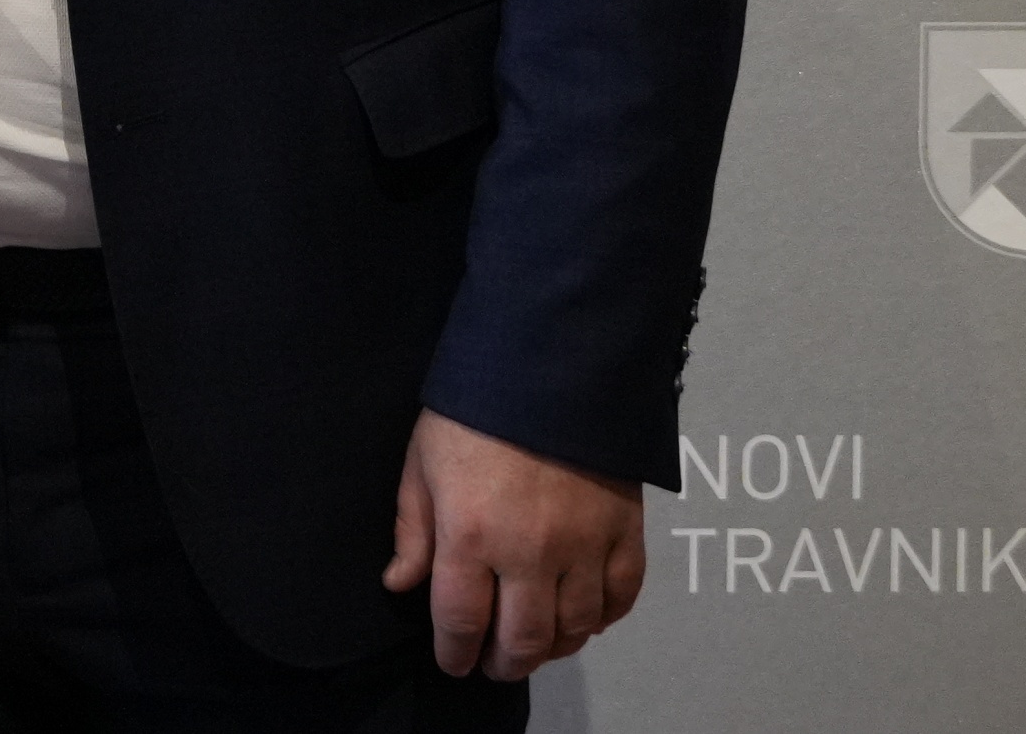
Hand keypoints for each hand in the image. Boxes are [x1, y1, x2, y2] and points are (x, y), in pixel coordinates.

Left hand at [383, 408, 644, 679]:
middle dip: (504, 662)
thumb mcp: (422, 461)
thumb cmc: (472, 409)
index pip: (461, 621)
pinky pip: (622, 596)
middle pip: (523, 639)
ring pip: (575, 627)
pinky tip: (587, 617)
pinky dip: (605, 618)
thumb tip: (400, 584)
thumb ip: (413, 529)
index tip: (454, 661)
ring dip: (554, 646)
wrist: (548, 360)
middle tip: (495, 663)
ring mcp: (583, 544)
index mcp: (470, 535)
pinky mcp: (625, 530)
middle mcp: (529, 552)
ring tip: (537, 644)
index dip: (455, 653)